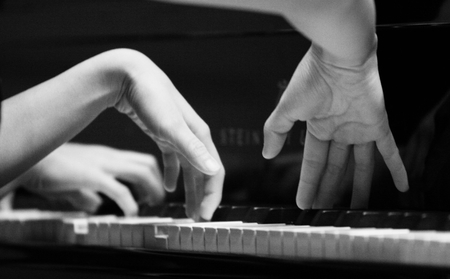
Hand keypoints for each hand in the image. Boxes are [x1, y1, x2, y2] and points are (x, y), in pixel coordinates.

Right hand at [15, 143, 164, 215]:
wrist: (30, 161)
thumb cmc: (50, 169)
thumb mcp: (74, 180)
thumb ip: (86, 192)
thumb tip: (94, 204)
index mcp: (106, 156)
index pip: (140, 160)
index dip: (153, 176)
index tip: (155, 192)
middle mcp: (108, 157)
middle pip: (146, 164)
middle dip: (158, 183)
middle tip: (159, 200)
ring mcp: (101, 164)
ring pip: (139, 172)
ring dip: (151, 190)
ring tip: (153, 204)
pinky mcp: (91, 175)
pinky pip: (118, 189)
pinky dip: (130, 202)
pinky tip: (132, 213)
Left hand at [113, 50, 224, 220]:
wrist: (131, 75)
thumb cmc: (152, 99)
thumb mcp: (172, 128)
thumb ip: (193, 150)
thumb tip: (214, 171)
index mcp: (200, 137)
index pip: (215, 172)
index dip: (213, 195)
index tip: (205, 217)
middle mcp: (193, 137)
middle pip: (204, 173)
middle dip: (203, 197)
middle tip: (199, 219)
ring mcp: (179, 136)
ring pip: (189, 169)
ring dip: (190, 189)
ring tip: (188, 209)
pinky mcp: (164, 134)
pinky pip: (173, 159)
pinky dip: (173, 174)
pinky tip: (168, 186)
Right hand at [263, 44, 407, 208]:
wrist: (337, 57)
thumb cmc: (311, 79)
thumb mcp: (286, 109)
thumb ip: (276, 131)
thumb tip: (266, 153)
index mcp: (317, 127)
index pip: (313, 162)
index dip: (308, 183)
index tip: (303, 202)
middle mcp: (338, 131)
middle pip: (335, 167)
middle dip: (329, 190)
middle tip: (326, 211)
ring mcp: (358, 129)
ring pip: (361, 165)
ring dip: (360, 187)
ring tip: (357, 208)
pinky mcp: (377, 124)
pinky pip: (390, 150)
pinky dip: (397, 167)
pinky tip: (401, 184)